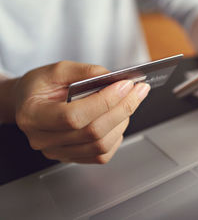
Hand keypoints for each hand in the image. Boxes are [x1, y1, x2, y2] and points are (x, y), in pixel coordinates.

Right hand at [14, 61, 149, 163]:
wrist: (29, 103)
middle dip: (122, 109)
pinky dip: (117, 135)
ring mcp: (58, 152)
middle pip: (93, 132)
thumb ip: (84, 72)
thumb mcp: (56, 70)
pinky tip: (121, 118)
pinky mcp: (71, 157)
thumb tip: (112, 77)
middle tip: (139, 91)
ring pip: (100, 145)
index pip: (74, 116)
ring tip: (131, 101)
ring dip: (123, 121)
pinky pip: (101, 154)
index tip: (125, 85)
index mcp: (33, 115)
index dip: (104, 101)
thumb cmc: (40, 87)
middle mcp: (43, 139)